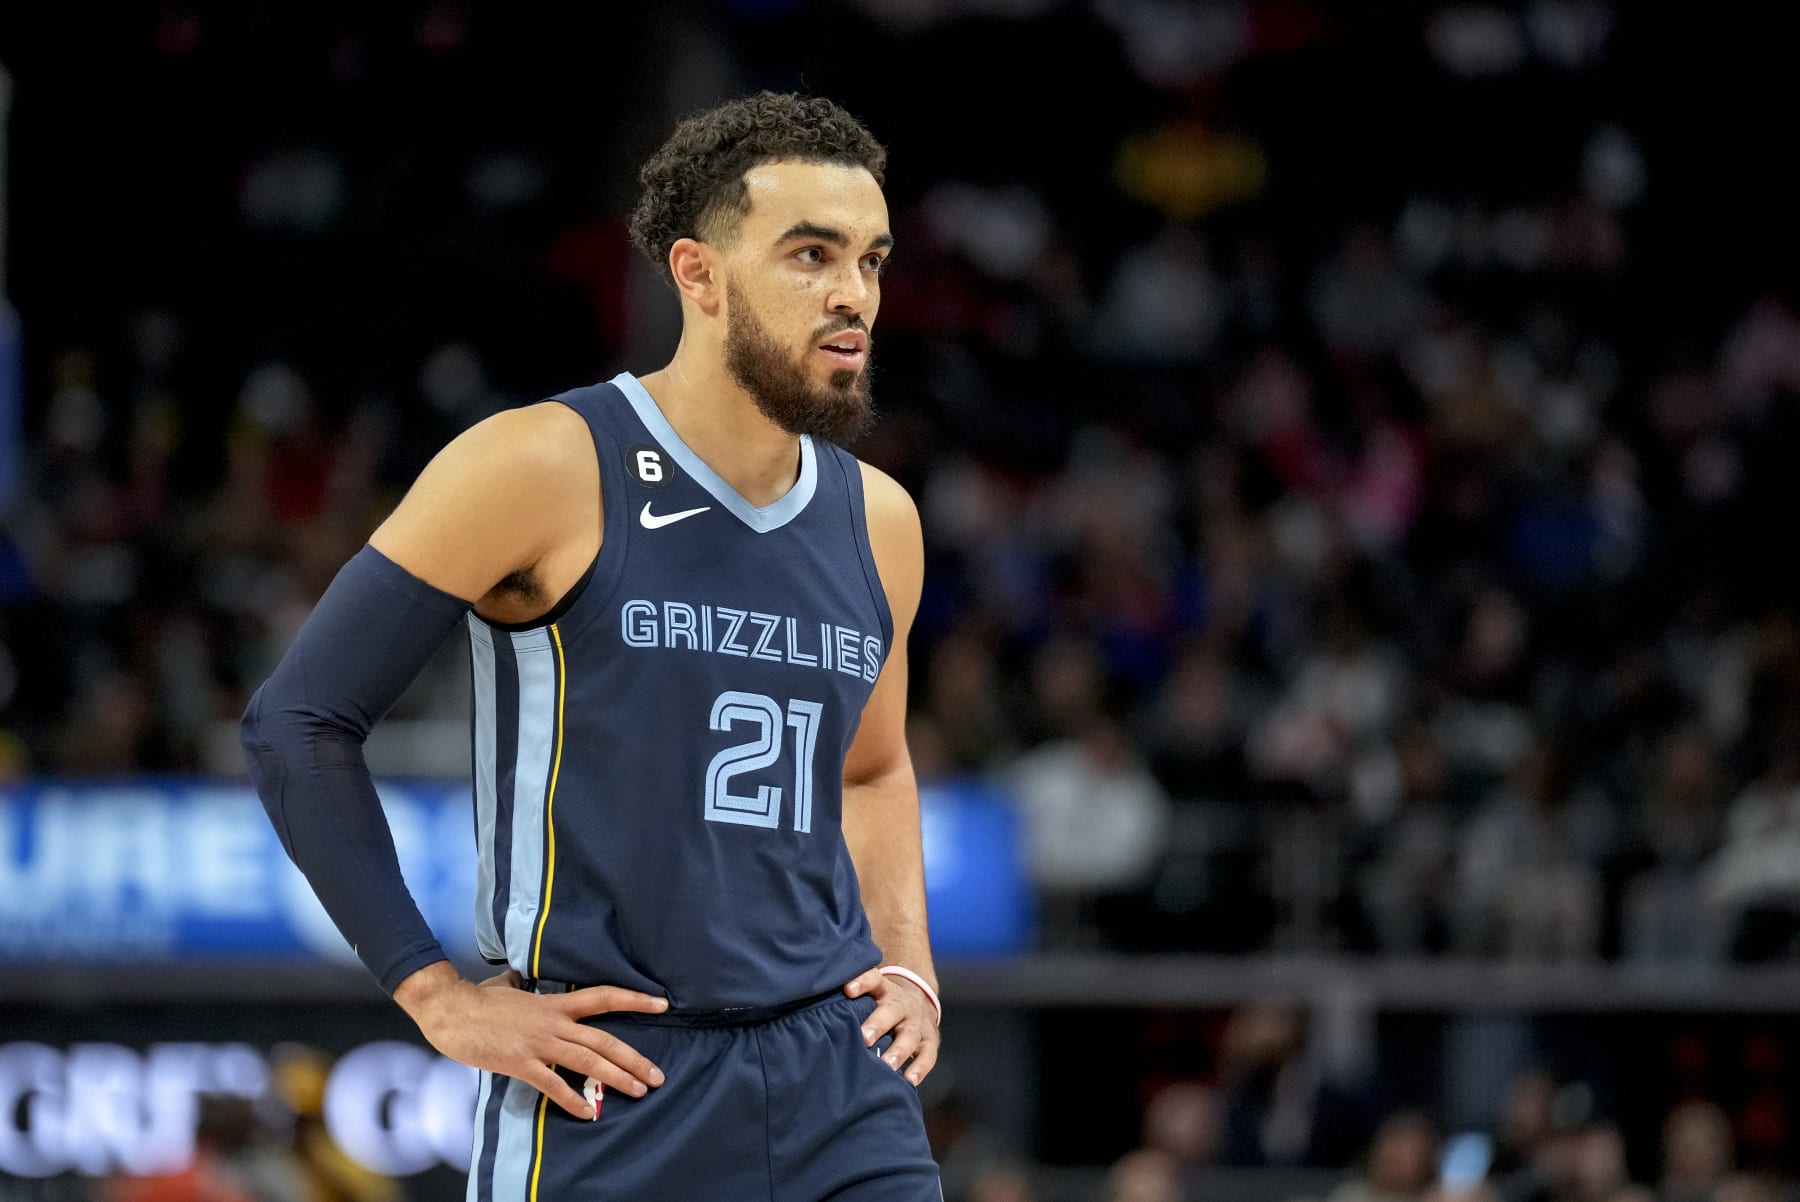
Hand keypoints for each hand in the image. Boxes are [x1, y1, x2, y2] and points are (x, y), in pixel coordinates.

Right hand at [396, 963, 668, 1118]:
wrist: (451, 1010)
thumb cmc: (477, 998)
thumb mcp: (506, 986)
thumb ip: (519, 984)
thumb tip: (514, 977)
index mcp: (554, 1003)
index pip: (604, 997)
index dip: (634, 999)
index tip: (662, 1004)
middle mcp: (554, 1022)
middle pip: (604, 1039)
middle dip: (634, 1058)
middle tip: (658, 1075)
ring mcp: (539, 1043)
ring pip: (587, 1061)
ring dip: (616, 1078)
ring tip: (639, 1090)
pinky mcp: (521, 1063)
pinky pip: (553, 1084)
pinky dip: (572, 1099)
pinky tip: (588, 1113)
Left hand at [843, 967, 939, 1085]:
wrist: (918, 1004)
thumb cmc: (879, 1003)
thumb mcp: (868, 994)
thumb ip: (845, 998)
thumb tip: (799, 1002)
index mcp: (883, 989)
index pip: (874, 978)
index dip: (862, 982)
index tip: (847, 989)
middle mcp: (901, 1004)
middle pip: (891, 1010)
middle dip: (878, 1024)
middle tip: (864, 1038)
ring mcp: (917, 1023)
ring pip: (909, 1035)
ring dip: (899, 1050)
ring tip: (886, 1065)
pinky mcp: (930, 1041)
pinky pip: (927, 1055)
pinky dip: (920, 1067)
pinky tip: (909, 1080)